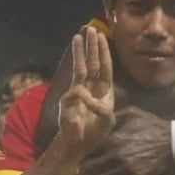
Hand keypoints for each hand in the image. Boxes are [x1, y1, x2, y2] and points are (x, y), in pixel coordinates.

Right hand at [58, 27, 114, 159]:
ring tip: (78, 36)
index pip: (104, 67)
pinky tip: (83, 108)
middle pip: (92, 63)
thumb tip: (84, 95)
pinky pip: (76, 93)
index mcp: (103, 90)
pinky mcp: (67, 100)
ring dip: (80, 52)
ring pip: (80, 68)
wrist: (78, 145)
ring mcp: (77, 91)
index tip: (102, 37)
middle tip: (91, 29)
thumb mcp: (107, 119)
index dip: (103, 53)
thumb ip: (101, 107)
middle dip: (92, 46)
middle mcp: (90, 87)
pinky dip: (82, 97)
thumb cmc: (94, 132)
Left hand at [79, 106, 171, 174]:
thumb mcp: (132, 113)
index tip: (80, 167)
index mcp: (112, 139)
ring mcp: (126, 170)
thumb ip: (113, 115)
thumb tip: (98, 114)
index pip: (87, 153)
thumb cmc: (152, 126)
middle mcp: (116, 156)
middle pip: (88, 172)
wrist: (173, 141)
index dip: (81, 162)